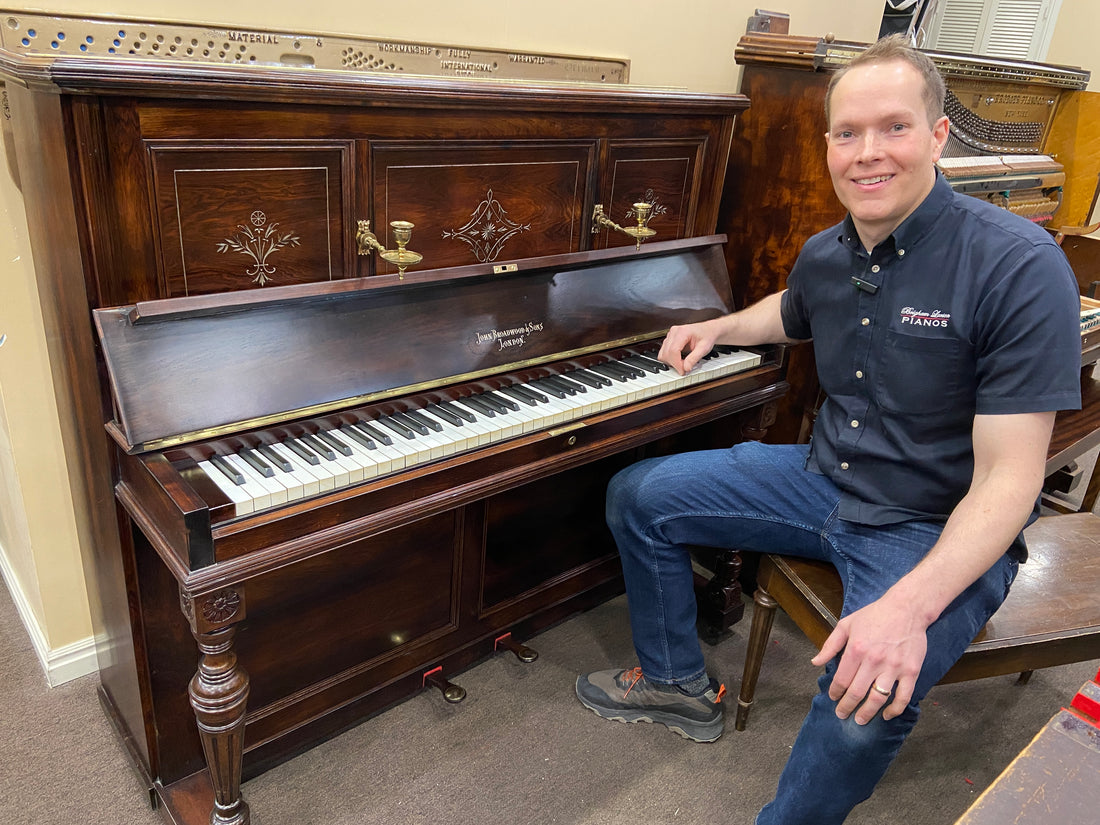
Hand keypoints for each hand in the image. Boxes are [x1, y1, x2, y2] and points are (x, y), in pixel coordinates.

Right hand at [657, 321, 719, 375]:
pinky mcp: (669, 340)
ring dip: (671, 362)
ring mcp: (670, 336)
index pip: (673, 350)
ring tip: (682, 363)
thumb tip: (685, 368)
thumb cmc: (707, 336)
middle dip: (674, 364)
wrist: (708, 330)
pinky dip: (670, 359)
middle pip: (666, 353)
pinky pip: (664, 352)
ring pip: (663, 354)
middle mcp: (674, 332)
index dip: (676, 363)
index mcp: (682, 332)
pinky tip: (679, 360)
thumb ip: (694, 358)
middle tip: (684, 369)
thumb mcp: (704, 348)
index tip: (683, 371)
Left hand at [810, 593, 928, 723]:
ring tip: (861, 720)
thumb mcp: (846, 624)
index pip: (841, 680)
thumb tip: (815, 662)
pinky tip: (887, 715)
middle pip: (857, 693)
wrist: (906, 609)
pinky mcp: (911, 671)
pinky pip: (903, 697)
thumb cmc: (874, 615)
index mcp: (856, 650)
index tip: (833, 698)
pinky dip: (895, 710)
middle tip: (842, 715)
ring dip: (868, 713)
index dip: (835, 692)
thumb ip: (830, 645)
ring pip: (878, 699)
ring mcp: (893, 667)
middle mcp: (873, 661)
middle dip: (847, 707)